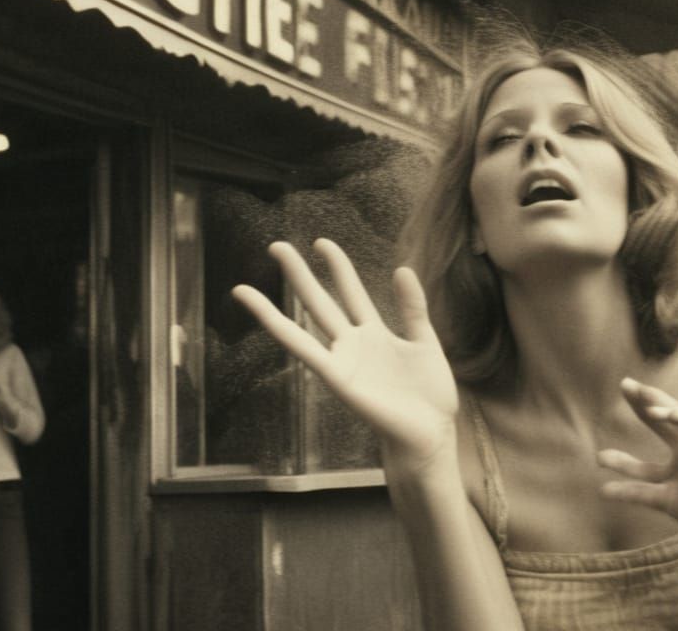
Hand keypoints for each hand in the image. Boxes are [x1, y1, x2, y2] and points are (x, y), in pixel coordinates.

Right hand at [231, 239, 458, 472]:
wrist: (429, 434)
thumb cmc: (429, 396)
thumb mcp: (425, 343)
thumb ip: (412, 309)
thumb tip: (401, 268)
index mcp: (373, 334)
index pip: (350, 292)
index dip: (337, 267)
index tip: (320, 242)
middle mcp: (351, 344)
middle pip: (319, 300)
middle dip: (299, 273)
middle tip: (275, 246)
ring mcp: (341, 360)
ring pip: (304, 324)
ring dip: (276, 304)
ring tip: (247, 286)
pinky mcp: (336, 378)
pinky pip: (305, 351)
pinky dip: (285, 330)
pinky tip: (270, 315)